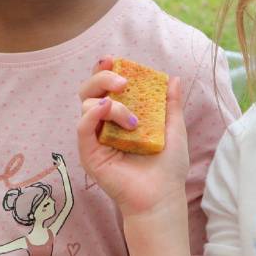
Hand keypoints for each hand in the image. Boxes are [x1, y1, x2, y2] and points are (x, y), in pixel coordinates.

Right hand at [77, 59, 189, 220]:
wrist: (161, 196)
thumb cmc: (168, 167)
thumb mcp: (173, 128)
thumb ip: (170, 104)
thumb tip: (173, 78)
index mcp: (121, 115)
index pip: (106, 87)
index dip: (106, 70)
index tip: (114, 59)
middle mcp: (104, 124)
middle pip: (90, 90)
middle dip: (103, 78)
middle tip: (123, 83)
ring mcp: (95, 138)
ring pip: (86, 104)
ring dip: (111, 104)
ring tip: (133, 121)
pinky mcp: (89, 153)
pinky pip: (82, 127)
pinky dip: (92, 114)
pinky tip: (107, 110)